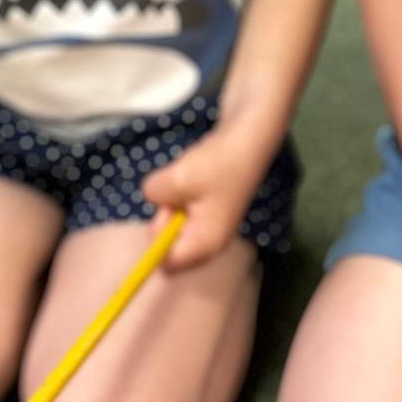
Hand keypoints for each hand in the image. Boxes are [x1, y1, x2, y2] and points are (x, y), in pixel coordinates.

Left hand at [141, 116, 270, 270]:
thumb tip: (153, 195)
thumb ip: (154, 195)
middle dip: (164, 216)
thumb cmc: (217, 164)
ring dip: (171, 199)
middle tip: (175, 190)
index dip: (156, 241)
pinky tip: (193, 173)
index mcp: (205, 244)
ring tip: (186, 177)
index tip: (163, 211)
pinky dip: (180, 191)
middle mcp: (210, 240)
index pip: (168, 265)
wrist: (249, 136)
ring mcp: (212, 223)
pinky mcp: (210, 206)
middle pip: (170, 243)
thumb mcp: (176, 180)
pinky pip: (183, 207)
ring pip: (174, 221)